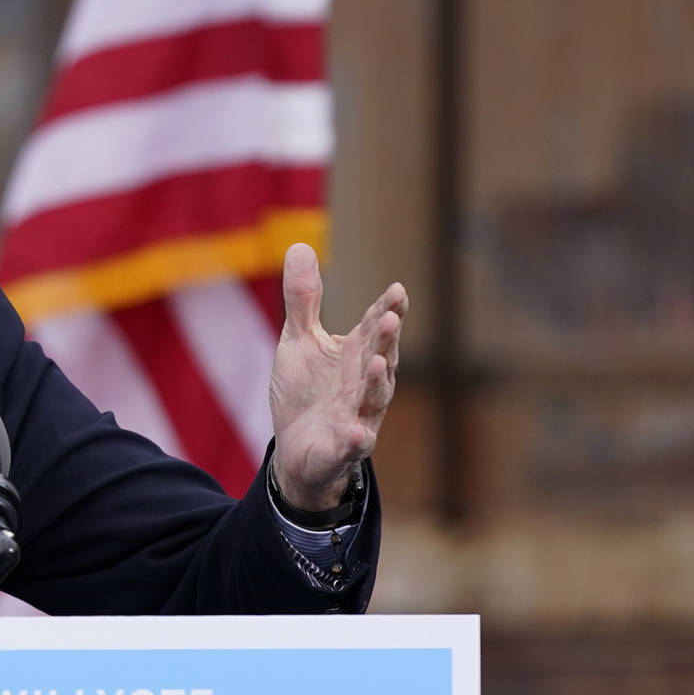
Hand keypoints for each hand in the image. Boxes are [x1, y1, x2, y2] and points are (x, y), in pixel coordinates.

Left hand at [266, 243, 405, 510]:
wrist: (296, 449)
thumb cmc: (305, 391)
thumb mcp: (299, 340)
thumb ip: (303, 300)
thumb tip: (299, 245)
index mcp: (356, 353)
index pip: (374, 326)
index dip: (386, 309)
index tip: (396, 290)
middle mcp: (364, 383)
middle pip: (380, 357)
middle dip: (385, 339)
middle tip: (390, 317)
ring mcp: (357, 416)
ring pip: (373, 399)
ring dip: (376, 382)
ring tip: (377, 363)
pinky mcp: (342, 448)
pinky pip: (353, 445)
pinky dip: (356, 439)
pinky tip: (357, 433)